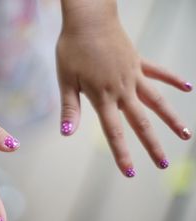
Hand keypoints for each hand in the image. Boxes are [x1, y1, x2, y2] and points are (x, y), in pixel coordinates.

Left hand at [56, 18, 191, 176]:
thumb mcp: (66, 80)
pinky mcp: (138, 61)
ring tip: (186, 135)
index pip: (114, 132)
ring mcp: (133, 75)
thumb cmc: (72, 49)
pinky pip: (158, 73)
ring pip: (157, 101)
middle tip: (164, 164)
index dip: (122, 153)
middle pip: (141, 122)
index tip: (130, 173)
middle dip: (152, 145)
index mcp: (103, 97)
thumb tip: (66, 134)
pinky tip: (187, 87)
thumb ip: (70, 109)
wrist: (88, 19)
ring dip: (171, 119)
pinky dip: (172, 80)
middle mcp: (122, 89)